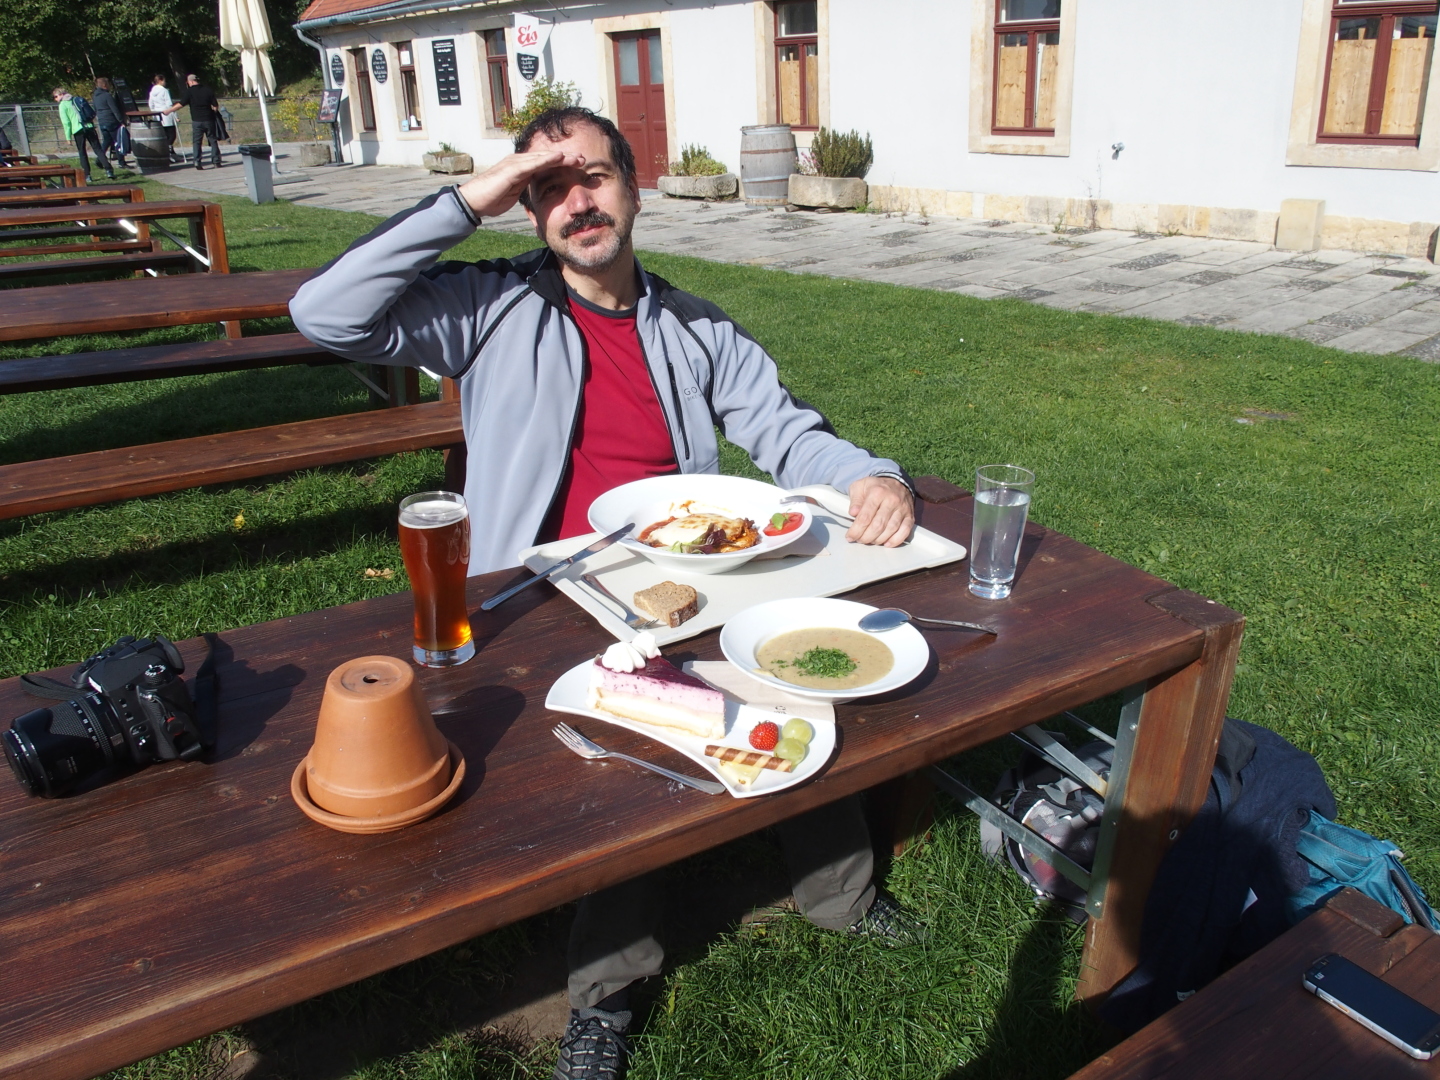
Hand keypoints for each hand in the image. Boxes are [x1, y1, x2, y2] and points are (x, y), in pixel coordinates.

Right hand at [456, 150, 585, 219]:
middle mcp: (519, 162)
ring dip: (561, 156)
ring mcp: (515, 163)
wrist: (474, 202)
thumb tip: (536, 188)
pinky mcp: (511, 169)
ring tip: (577, 157)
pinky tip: (559, 157)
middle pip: (547, 157)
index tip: (579, 166)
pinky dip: (546, 159)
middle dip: (566, 157)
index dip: (562, 163)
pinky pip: (532, 163)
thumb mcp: (515, 193)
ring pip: (542, 157)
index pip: (546, 163)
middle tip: (584, 158)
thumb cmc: (492, 198)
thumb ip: (525, 187)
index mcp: (522, 168)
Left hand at [845, 476, 913, 546]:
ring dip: (878, 540)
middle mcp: (892, 501)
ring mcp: (902, 509)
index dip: (856, 530)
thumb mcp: (860, 486)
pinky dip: (896, 540)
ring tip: (870, 541)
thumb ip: (855, 500)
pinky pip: (905, 531)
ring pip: (890, 530)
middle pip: (878, 526)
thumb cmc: (875, 487)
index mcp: (877, 493)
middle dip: (866, 537)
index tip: (850, 536)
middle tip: (859, 540)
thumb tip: (853, 513)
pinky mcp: (910, 516)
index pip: (865, 517)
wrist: (896, 482)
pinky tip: (886, 543)